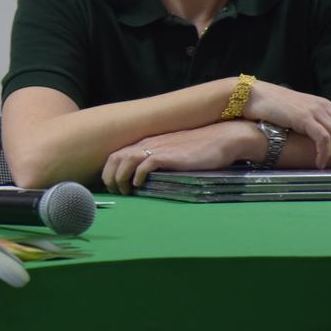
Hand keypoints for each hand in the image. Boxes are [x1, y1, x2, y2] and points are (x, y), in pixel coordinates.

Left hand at [102, 121, 254, 193]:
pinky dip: (137, 176)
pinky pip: (144, 164)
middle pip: (115, 158)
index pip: (117, 154)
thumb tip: (147, 178)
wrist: (221, 139)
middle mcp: (148, 142)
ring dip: (120, 178)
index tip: (112, 186)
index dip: (109, 171)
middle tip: (115, 192)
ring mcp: (157, 148)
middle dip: (110, 176)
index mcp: (147, 141)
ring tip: (125, 192)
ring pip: (125, 160)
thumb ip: (158, 162)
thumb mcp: (172, 153)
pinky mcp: (168, 155)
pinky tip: (139, 185)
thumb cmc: (199, 148)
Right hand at [245, 81, 330, 168]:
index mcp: (325, 105)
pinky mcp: (303, 118)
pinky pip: (322, 138)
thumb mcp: (298, 112)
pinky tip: (320, 164)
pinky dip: (324, 153)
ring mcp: (315, 111)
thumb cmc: (272, 106)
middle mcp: (324, 106)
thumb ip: (312, 122)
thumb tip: (320, 138)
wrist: (253, 95)